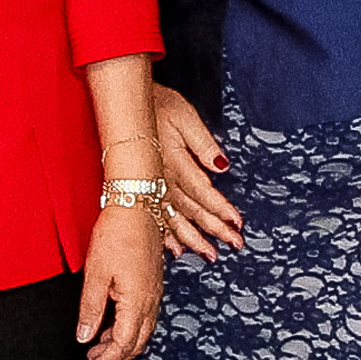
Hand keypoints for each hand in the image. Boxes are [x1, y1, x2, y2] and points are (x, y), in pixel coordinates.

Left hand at [77, 197, 166, 359]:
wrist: (138, 204)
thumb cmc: (117, 233)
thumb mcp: (96, 273)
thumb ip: (91, 309)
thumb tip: (85, 337)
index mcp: (137, 302)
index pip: (123, 345)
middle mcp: (151, 301)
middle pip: (136, 345)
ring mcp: (155, 293)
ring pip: (142, 333)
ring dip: (121, 346)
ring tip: (97, 349)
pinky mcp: (153, 284)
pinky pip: (144, 318)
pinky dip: (128, 330)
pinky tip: (112, 326)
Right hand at [147, 86, 242, 257]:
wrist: (123, 105)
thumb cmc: (154, 105)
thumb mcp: (184, 115)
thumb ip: (203, 143)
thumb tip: (222, 165)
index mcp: (176, 162)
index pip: (204, 192)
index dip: (221, 209)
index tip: (237, 223)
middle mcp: (162, 179)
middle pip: (192, 211)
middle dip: (214, 230)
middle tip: (234, 245)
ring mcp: (149, 186)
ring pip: (174, 219)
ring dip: (192, 239)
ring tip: (209, 254)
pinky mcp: (139, 187)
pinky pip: (154, 218)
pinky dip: (164, 236)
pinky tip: (174, 248)